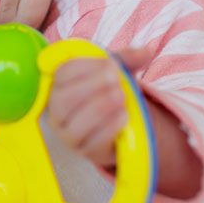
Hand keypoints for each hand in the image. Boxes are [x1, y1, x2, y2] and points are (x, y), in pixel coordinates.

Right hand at [46, 47, 152, 167]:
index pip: (63, 73)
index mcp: (59, 86)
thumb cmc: (109, 93)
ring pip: (75, 123)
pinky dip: (109, 128)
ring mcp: (67, 133)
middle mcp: (56, 111)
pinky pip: (91, 142)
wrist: (117, 126)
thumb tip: (147, 51)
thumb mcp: (116, 73)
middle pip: (63, 99)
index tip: (112, 64)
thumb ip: (128, 59)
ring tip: (121, 97)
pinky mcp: (83, 151)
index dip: (87, 67)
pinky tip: (123, 117)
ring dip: (100, 108)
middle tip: (116, 81)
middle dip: (91, 87)